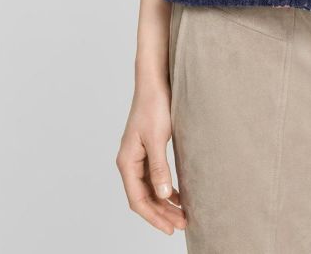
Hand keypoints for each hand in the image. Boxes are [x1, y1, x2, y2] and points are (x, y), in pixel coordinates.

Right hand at [116, 83, 186, 234]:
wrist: (155, 81)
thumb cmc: (154, 105)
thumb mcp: (157, 138)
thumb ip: (159, 168)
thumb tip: (163, 196)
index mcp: (127, 161)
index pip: (137, 199)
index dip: (153, 216)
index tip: (170, 228)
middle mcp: (129, 161)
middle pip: (144, 197)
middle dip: (161, 213)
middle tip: (182, 225)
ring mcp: (138, 156)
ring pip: (150, 188)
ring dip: (164, 203)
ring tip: (182, 215)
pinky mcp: (148, 149)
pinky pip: (154, 177)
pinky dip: (165, 188)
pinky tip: (178, 195)